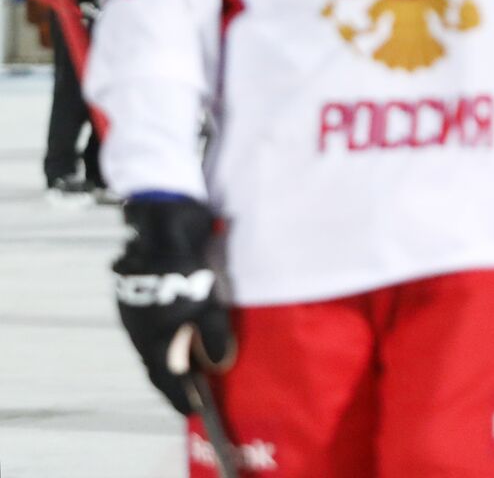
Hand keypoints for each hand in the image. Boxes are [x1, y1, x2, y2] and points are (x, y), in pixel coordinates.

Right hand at [113, 199, 232, 413]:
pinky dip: (172, 329)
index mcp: (148, 337)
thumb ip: (212, 336)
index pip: (161, 376)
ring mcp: (137, 305)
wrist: (162, 222)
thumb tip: (218, 365)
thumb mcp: (205, 304)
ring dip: (174, 351)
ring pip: (156, 338)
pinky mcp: (143, 286)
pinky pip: (157, 318)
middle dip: (176, 375)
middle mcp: (136, 326)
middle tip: (196, 389)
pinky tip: (186, 327)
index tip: (191, 411)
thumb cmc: (184, 266)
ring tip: (195, 362)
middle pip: (156, 359)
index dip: (176, 394)